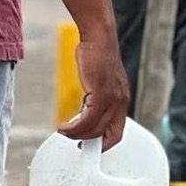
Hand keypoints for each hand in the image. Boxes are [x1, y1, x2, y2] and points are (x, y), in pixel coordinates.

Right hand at [61, 31, 129, 148]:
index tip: (88, 145)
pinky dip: (73, 128)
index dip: (103, 144)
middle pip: (107, 135)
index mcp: (122, 101)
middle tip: (73, 139)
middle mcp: (120, 102)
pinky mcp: (100, 93)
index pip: (117, 132)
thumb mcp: (101, 82)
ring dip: (76, 135)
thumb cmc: (97, 57)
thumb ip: (98, 98)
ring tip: (64, 131)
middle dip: (88, 142)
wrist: (99, 39)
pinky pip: (87, 119)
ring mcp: (112, 99)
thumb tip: (86, 114)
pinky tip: (63, 126)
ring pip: (95, 129)